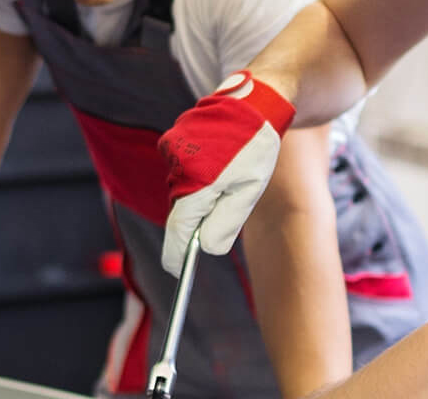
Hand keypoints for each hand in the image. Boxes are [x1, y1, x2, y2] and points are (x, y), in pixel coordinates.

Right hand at [158, 71, 294, 275]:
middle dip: (199, 213)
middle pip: (181, 207)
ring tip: (228, 169)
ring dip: (200, 188)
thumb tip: (205, 247)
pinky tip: (218, 155)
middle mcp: (177, 164)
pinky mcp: (172, 137)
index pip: (179, 229)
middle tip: (228, 197)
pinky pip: (180, 165)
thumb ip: (225, 222)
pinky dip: (196, 168)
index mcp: (197, 181)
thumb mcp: (248, 190)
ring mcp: (171, 147)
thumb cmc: (256, 146)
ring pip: (181, 186)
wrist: (255, 99)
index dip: (176, 253)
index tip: (175, 270)